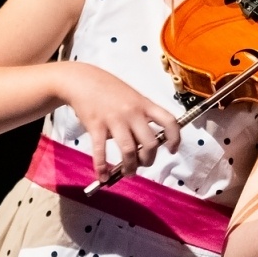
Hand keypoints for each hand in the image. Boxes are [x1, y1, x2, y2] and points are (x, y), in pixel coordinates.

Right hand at [59, 63, 180, 180]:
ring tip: (128, 173)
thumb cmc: (109, 90)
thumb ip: (141, 116)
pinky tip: (103, 176)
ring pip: (129, 151)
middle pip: (150, 143)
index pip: (169, 121)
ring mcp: (114, 119)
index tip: (172, 149)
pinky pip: (101, 151)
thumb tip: (147, 143)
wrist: (82, 80)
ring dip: (130, 167)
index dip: (175, 138)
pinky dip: (102, 167)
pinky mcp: (96, 126)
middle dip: (148, 159)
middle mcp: (132, 112)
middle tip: (143, 164)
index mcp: (145, 104)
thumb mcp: (132, 97)